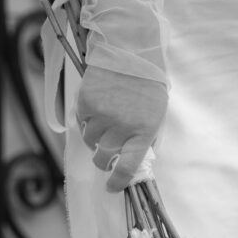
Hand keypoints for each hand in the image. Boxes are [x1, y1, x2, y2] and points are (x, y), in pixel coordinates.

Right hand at [76, 67, 167, 190]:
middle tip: (103, 158)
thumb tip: (133, 163)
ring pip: (90, 141)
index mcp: (143, 133)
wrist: (132, 50)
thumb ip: (144, 139)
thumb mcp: (156, 115)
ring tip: (103, 124)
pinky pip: (81, 122)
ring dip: (94, 139)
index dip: (117, 181)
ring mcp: (102, 115)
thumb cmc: (148, 85)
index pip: (127, 167)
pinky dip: (86, 121)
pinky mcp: (87, 102)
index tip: (111, 187)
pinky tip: (96, 108)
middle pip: (103, 159)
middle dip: (102, 162)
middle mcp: (121, 127)